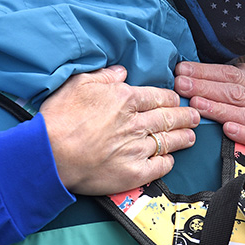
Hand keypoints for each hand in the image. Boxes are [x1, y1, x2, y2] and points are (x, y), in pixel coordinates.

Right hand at [40, 66, 198, 195]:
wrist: (49, 154)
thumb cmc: (60, 118)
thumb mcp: (79, 84)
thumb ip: (105, 76)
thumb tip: (122, 72)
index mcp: (125, 99)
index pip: (157, 96)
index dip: (170, 98)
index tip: (176, 100)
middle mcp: (136, 123)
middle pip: (169, 117)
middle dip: (186, 116)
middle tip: (195, 116)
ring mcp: (137, 149)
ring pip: (169, 141)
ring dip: (183, 137)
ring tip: (191, 136)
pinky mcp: (133, 172)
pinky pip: (160, 166)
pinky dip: (168, 161)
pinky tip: (170, 158)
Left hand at [174, 60, 244, 195]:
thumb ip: (229, 93)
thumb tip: (192, 77)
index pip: (233, 75)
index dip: (207, 71)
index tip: (181, 71)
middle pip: (238, 92)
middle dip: (206, 86)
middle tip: (181, 85)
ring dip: (220, 108)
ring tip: (196, 104)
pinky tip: (227, 130)